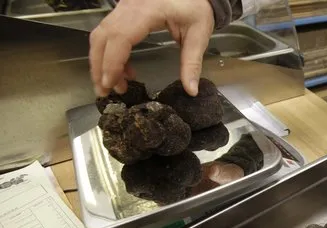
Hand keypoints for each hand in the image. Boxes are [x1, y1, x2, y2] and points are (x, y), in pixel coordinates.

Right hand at [90, 0, 213, 96]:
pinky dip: (110, 52)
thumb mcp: (198, 35)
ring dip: (102, 61)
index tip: (110, 84)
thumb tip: (191, 90)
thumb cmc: (195, 7)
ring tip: (115, 85)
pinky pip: (109, 32)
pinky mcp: (124, 10)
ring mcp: (123, 7)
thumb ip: (192, 63)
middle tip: (105, 92)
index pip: (120, 38)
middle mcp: (129, 7)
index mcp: (147, 11)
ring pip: (101, 34)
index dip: (112, 63)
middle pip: (102, 37)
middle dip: (99, 66)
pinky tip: (125, 70)